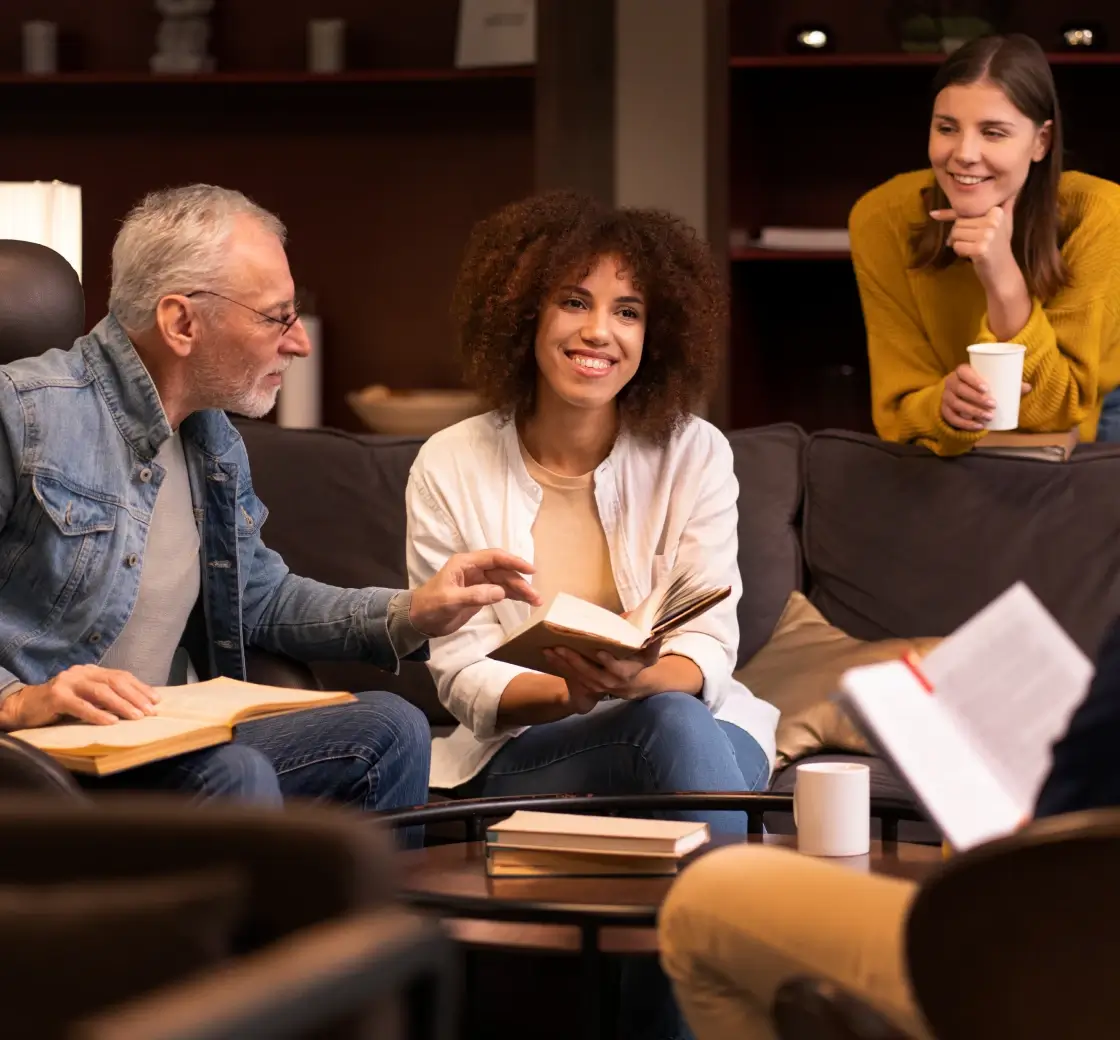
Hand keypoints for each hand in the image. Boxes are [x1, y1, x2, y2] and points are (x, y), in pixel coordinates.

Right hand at [0, 665, 158, 729]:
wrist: (25, 705)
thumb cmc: (62, 704)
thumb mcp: (87, 696)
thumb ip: (107, 696)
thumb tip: (139, 705)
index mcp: (92, 671)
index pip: (121, 676)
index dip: (140, 687)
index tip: (157, 700)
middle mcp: (82, 672)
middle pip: (114, 682)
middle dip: (135, 696)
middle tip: (150, 710)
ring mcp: (68, 682)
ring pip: (100, 692)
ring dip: (121, 705)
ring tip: (136, 716)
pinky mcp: (56, 697)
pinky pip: (80, 706)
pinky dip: (97, 714)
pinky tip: (110, 722)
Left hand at [409, 549, 541, 636]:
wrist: (419, 620)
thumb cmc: (430, 605)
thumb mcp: (450, 600)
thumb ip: (475, 595)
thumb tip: (501, 592)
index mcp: (465, 563)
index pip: (494, 558)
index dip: (513, 562)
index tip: (530, 570)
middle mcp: (474, 570)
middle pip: (503, 571)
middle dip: (520, 581)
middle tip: (536, 595)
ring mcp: (478, 582)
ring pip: (504, 582)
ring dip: (520, 590)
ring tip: (536, 601)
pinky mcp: (480, 594)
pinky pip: (501, 591)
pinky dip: (513, 596)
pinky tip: (525, 601)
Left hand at [543, 641, 662, 701]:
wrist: (628, 684)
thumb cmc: (637, 660)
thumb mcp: (648, 653)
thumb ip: (651, 642)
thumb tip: (652, 627)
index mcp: (626, 671)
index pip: (618, 669)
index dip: (609, 662)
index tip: (600, 652)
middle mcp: (611, 681)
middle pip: (591, 673)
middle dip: (575, 661)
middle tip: (562, 647)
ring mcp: (596, 685)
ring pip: (577, 675)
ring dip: (562, 663)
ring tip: (549, 649)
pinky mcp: (584, 684)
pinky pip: (570, 676)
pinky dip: (558, 665)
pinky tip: (547, 654)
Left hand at [930, 199, 1015, 282]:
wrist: (1003, 271)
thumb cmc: (997, 247)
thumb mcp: (997, 224)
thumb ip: (985, 208)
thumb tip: (985, 196)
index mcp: (997, 211)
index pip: (966, 210)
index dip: (949, 214)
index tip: (932, 214)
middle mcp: (994, 220)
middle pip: (959, 223)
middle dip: (958, 234)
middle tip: (968, 243)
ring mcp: (988, 234)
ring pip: (955, 233)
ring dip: (958, 243)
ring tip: (972, 248)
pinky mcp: (980, 248)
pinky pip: (957, 245)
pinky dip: (960, 252)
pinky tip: (972, 255)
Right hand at [941, 363, 1031, 430]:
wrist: (959, 395)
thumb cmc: (979, 386)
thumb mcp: (990, 381)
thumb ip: (1008, 383)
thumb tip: (1028, 387)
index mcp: (961, 372)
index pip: (963, 372)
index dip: (973, 379)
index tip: (987, 388)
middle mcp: (950, 383)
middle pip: (960, 389)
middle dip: (976, 398)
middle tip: (993, 405)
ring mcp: (946, 397)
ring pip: (957, 404)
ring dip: (973, 412)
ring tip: (989, 417)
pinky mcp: (945, 410)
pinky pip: (952, 418)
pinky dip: (965, 424)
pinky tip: (978, 426)